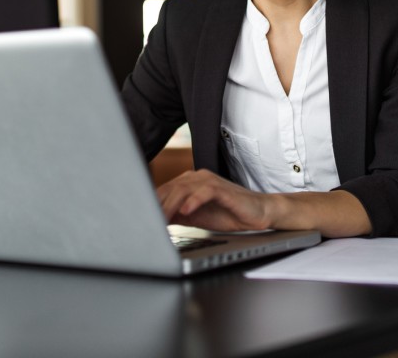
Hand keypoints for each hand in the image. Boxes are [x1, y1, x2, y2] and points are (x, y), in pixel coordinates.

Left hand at [156, 169, 274, 231]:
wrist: (257, 213)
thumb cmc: (227, 213)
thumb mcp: (195, 217)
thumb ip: (176, 215)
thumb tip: (154, 220)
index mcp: (189, 183)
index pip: (164, 190)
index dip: (151, 204)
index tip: (140, 218)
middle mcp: (197, 178)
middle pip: (170, 188)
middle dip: (157, 205)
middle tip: (146, 220)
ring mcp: (210, 181)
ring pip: (184, 188)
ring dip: (170, 204)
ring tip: (161, 217)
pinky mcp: (222, 188)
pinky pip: (205, 191)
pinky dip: (193, 200)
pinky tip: (185, 211)